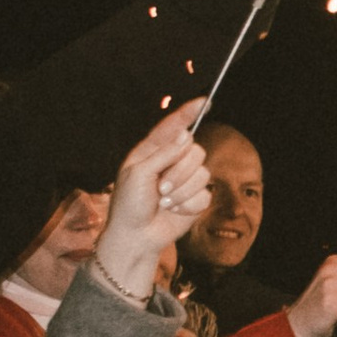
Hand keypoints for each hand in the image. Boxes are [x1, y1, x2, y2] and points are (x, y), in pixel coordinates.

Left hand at [95, 104, 209, 296]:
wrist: (137, 235)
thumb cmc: (130, 203)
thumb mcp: (139, 173)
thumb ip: (164, 154)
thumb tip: (186, 136)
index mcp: (154, 150)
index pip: (175, 126)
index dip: (190, 112)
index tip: (206, 101)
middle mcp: (172, 162)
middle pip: (195, 151)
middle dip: (180, 171)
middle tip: (161, 187)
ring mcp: (186, 180)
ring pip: (203, 173)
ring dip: (182, 191)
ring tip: (164, 201)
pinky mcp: (196, 199)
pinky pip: (205, 194)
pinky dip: (188, 204)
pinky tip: (174, 210)